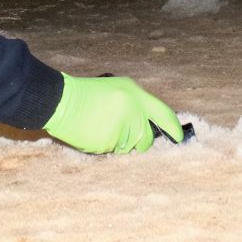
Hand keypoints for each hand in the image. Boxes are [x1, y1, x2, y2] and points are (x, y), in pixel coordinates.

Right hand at [42, 74, 182, 153]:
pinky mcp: (109, 144)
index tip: (179, 138)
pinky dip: (107, 147)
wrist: (62, 102)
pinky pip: (114, 152)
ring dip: (121, 143)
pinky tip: (96, 133)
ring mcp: (121, 130)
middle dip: (140, 141)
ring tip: (102, 127)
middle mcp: (133, 112)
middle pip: (147, 139)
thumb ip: (137, 105)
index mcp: (136, 96)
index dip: (174, 128)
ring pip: (130, 148)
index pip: (164, 114)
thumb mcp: (117, 88)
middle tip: (124, 133)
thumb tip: (149, 125)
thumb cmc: (89, 93)